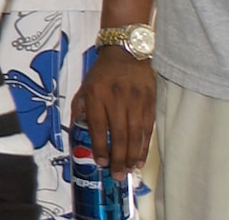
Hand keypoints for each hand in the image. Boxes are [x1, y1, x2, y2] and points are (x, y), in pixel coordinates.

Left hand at [74, 47, 155, 176]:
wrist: (127, 53)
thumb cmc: (102, 74)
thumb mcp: (85, 88)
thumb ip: (80, 109)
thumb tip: (78, 134)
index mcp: (96, 94)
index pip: (97, 125)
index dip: (99, 146)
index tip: (100, 163)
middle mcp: (116, 98)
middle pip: (118, 134)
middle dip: (118, 158)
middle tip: (116, 175)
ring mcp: (135, 101)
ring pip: (135, 134)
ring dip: (132, 156)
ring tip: (128, 171)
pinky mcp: (150, 103)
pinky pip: (147, 129)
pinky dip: (144, 147)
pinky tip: (140, 159)